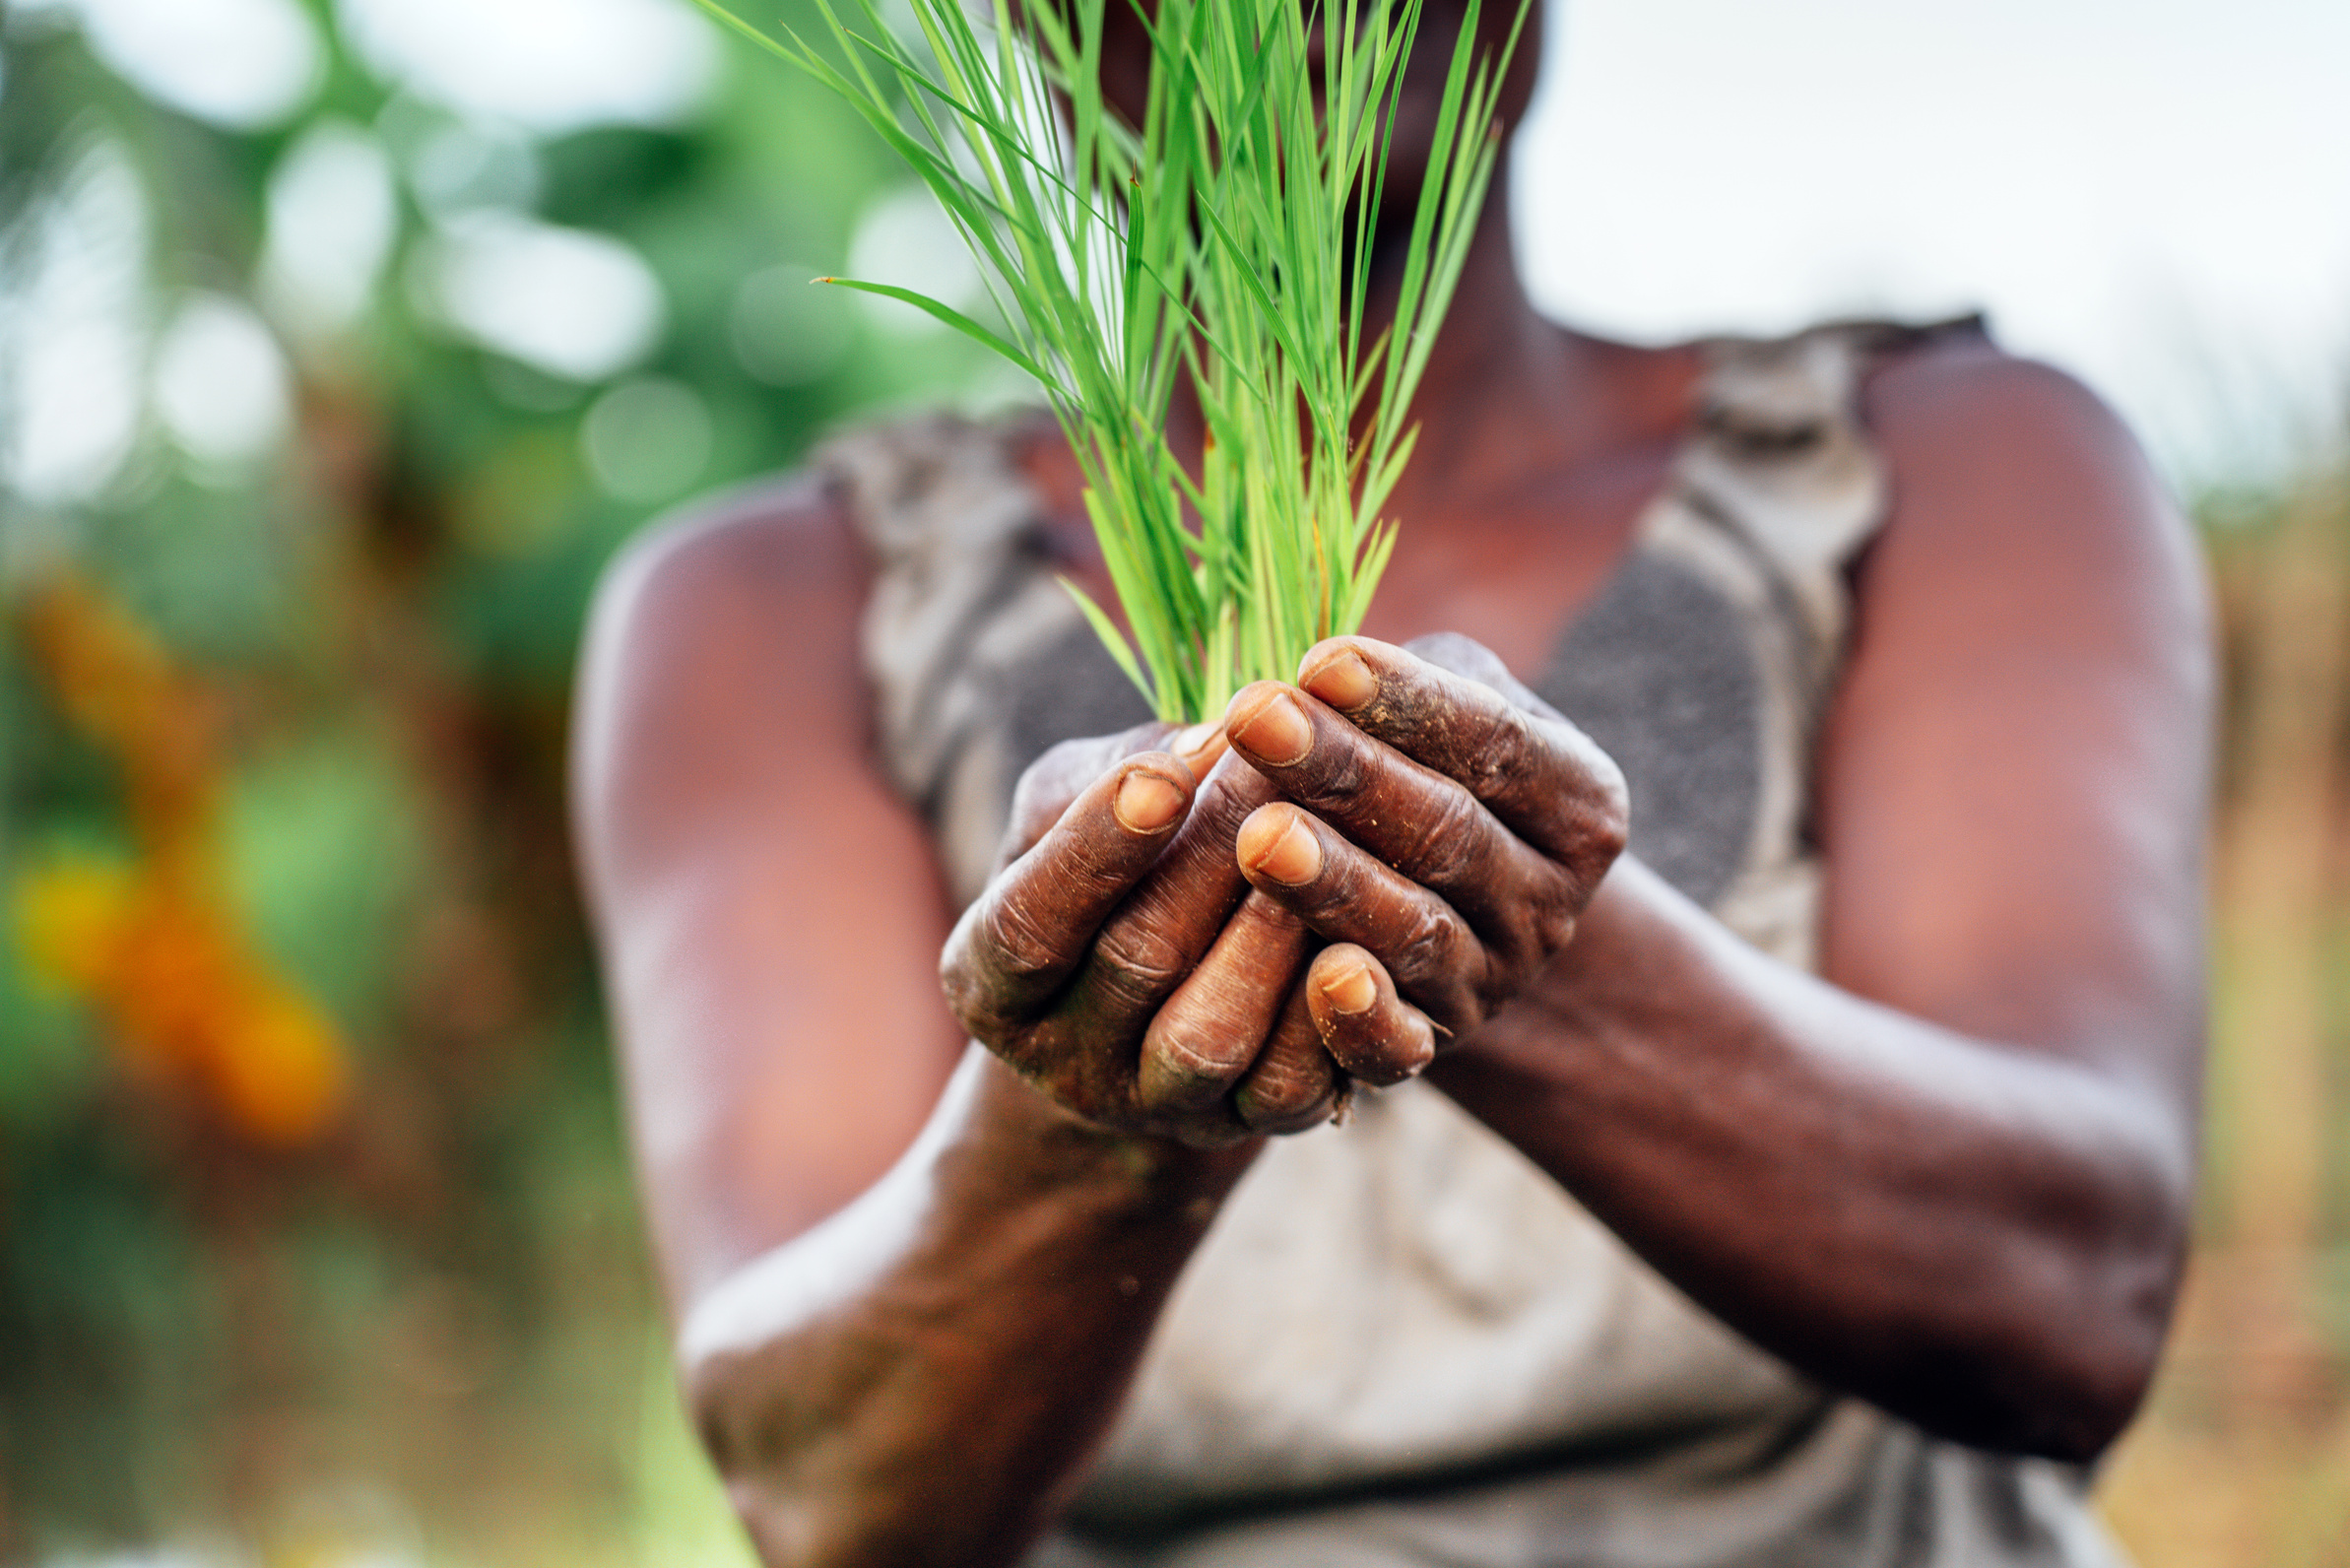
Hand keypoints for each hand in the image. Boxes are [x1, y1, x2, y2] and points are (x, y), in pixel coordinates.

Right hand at [939, 721, 1343, 1145]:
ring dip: (1272, 929)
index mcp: (992, 984)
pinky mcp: (1249, 1126)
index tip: (1161, 775)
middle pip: (1135, 965)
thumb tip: (1208, 744)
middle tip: (1275, 763)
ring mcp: (1159, 1106)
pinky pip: (1294, 1086)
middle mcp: (1065, 1062)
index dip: (1093, 851)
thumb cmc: (1114, 858)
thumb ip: (1114, 770)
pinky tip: (1360, 926)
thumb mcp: (1076, 804)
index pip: (1028, 926)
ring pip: (1214, 1035)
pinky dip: (1331, 1007)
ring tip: (1320, 835)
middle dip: (1209, 857)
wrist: (1164, 991)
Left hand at [1220, 633, 1628, 1083]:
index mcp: (1578, 802)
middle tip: (1257, 719)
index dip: (1408, 702)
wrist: (1460, 914)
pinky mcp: (1431, 1047)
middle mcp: (1549, 902)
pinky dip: (1362, 1018)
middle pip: (1450, 833)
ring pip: (1417, 932)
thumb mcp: (1455, 710)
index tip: (1319, 660)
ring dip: (1336, 883)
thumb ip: (1410, 690)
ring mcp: (1493, 982)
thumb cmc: (1436, 772)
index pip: (1496, 743)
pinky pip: (1398, 1047)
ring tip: (1258, 834)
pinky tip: (1320, 975)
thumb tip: (1314, 677)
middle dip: (1347, 773)